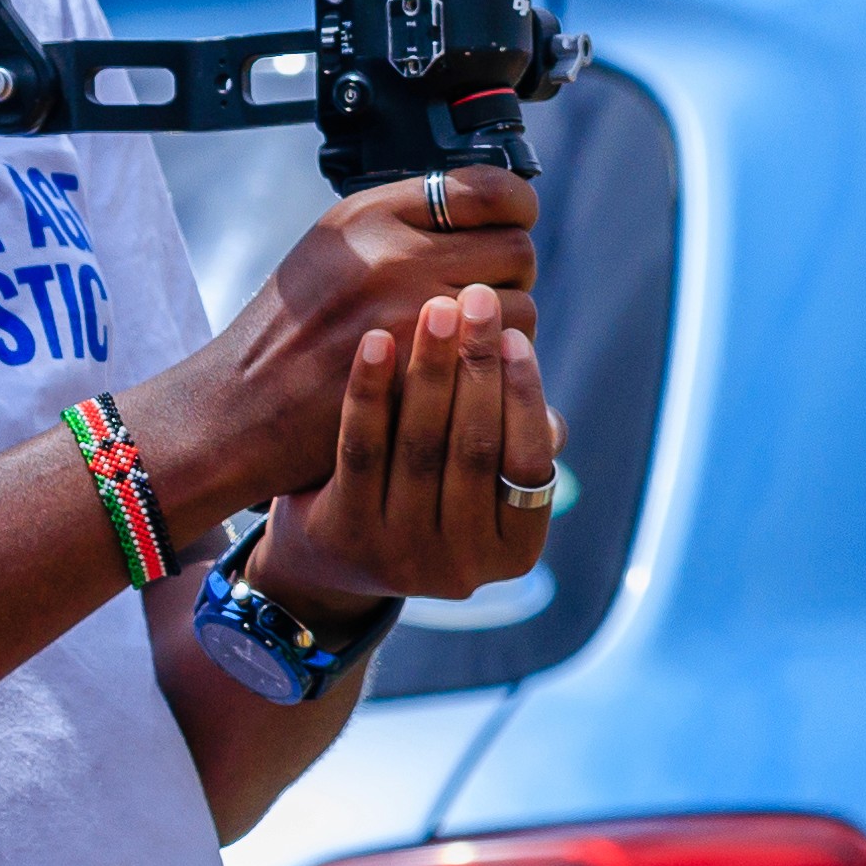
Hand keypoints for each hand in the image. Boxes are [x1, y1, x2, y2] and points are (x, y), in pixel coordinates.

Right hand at [142, 168, 539, 511]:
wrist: (241, 407)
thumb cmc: (291, 329)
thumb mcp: (336, 249)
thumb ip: (406, 223)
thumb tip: (490, 208)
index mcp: (372, 214)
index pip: (490, 190)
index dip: (518, 210)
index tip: (517, 224)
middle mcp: (393, 255)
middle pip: (517, 249)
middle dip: (513, 275)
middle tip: (484, 297)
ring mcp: (408, 315)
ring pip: (520, 308)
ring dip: (506, 328)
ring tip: (464, 339)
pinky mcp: (419, 373)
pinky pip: (497, 359)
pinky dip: (491, 367)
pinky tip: (459, 371)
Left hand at [256, 285, 562, 614]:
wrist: (333, 554)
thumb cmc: (430, 494)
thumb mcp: (480, 479)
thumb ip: (510, 435)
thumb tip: (533, 375)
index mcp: (514, 552)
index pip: (529, 463)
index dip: (524, 394)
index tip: (515, 334)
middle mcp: (463, 566)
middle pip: (474, 449)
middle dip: (478, 366)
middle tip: (477, 299)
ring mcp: (401, 556)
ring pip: (420, 445)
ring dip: (430, 368)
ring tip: (435, 307)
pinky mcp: (345, 534)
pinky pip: (362, 449)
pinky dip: (370, 391)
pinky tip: (377, 340)